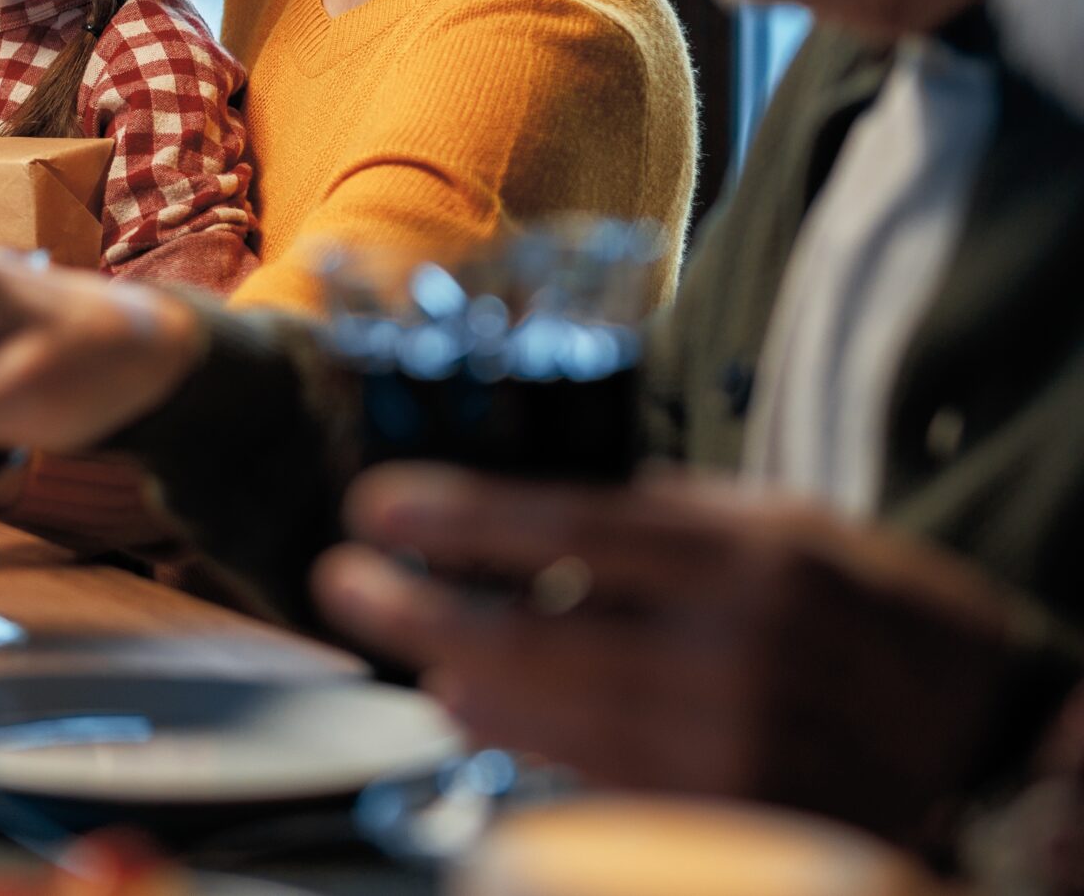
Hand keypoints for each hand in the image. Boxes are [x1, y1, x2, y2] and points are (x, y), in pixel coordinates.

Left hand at [313, 465, 1020, 848]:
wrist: (991, 750)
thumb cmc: (879, 620)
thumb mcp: (794, 529)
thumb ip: (668, 518)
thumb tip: (530, 509)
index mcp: (753, 560)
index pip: (564, 526)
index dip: (454, 517)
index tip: (373, 505)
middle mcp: (733, 658)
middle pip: (523, 634)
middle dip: (412, 605)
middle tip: (343, 579)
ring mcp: (723, 757)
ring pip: (535, 720)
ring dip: (451, 676)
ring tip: (411, 642)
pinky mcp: (717, 829)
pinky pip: (578, 779)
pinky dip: (517, 739)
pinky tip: (478, 705)